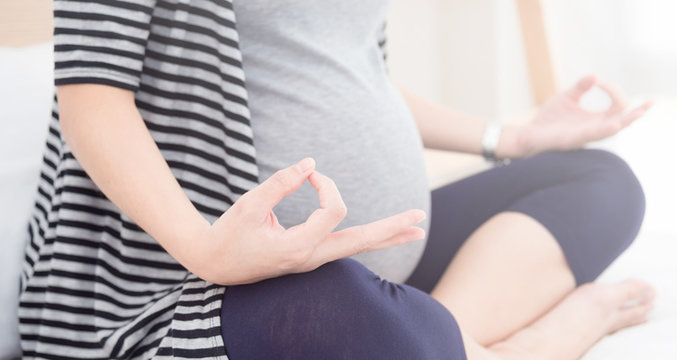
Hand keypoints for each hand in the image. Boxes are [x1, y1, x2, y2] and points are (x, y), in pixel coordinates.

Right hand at [190, 158, 426, 284]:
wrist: (214, 264)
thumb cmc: (228, 234)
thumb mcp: (248, 206)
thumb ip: (279, 184)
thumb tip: (311, 163)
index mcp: (297, 249)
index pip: (332, 212)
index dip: (327, 186)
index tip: (310, 173)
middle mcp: (311, 258)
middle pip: (361, 242)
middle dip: (391, 229)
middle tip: (420, 219)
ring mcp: (313, 260)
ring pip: (358, 247)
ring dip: (387, 236)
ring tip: (416, 229)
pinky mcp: (311, 256)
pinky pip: (347, 247)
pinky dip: (369, 238)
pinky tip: (386, 235)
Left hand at [503, 75, 652, 157]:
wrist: (528, 134)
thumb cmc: (549, 120)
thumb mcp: (567, 98)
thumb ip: (581, 87)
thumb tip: (595, 76)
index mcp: (595, 120)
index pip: (617, 107)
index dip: (614, 90)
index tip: (600, 81)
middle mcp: (594, 129)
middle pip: (622, 121)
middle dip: (636, 113)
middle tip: (650, 104)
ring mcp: (584, 136)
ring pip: (609, 131)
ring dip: (624, 122)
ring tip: (638, 114)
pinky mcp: (571, 141)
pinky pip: (590, 136)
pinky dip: (603, 130)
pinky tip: (613, 124)